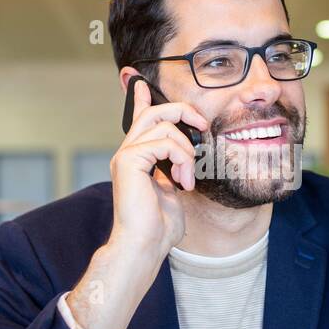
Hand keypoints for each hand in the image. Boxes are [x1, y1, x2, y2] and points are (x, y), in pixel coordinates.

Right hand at [109, 78, 208, 260]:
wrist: (145, 245)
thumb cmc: (159, 227)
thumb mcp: (173, 191)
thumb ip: (176, 170)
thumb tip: (187, 159)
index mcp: (137, 158)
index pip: (140, 119)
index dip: (142, 98)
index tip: (140, 82)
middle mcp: (128, 153)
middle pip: (155, 111)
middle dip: (183, 111)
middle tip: (202, 125)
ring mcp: (126, 155)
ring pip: (164, 125)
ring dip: (187, 150)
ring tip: (188, 176)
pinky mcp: (128, 160)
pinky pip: (163, 142)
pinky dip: (181, 158)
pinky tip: (182, 181)